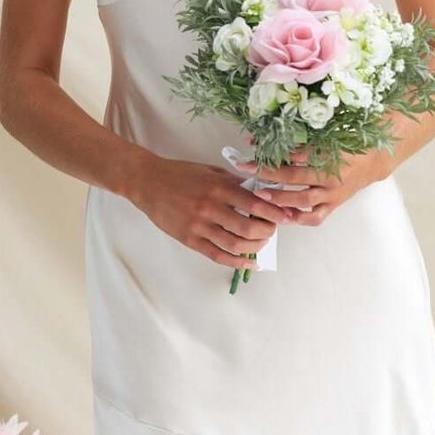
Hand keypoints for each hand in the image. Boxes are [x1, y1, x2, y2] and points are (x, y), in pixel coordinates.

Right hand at [130, 156, 279, 272]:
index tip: (286, 217)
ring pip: (235, 244)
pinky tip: (248, 262)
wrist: (148, 183)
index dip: (274, 212)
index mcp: (218, 187)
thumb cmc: (180, 175)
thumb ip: (233, 183)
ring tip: (262, 244)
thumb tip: (259, 194)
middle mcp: (210, 207)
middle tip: (272, 230)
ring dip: (254, 247)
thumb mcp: (210, 171)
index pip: (254, 202)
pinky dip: (236, 262)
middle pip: (248, 227)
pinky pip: (217, 255)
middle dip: (267, 231)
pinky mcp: (189, 239)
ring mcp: (198, 225)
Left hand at [253, 145, 391, 225]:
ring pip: (303, 199)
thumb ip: (305, 139)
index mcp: (330, 154)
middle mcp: (331, 176)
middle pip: (295, 176)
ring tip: (261, 195)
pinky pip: (315, 217)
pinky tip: (282, 216)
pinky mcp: (334, 204)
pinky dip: (298, 218)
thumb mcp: (330, 135)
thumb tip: (275, 136)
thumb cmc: (351, 144)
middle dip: (269, 173)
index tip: (253, 146)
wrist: (374, 160)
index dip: (274, 149)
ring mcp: (333, 193)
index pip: (296, 152)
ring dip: (279, 198)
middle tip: (249, 170)